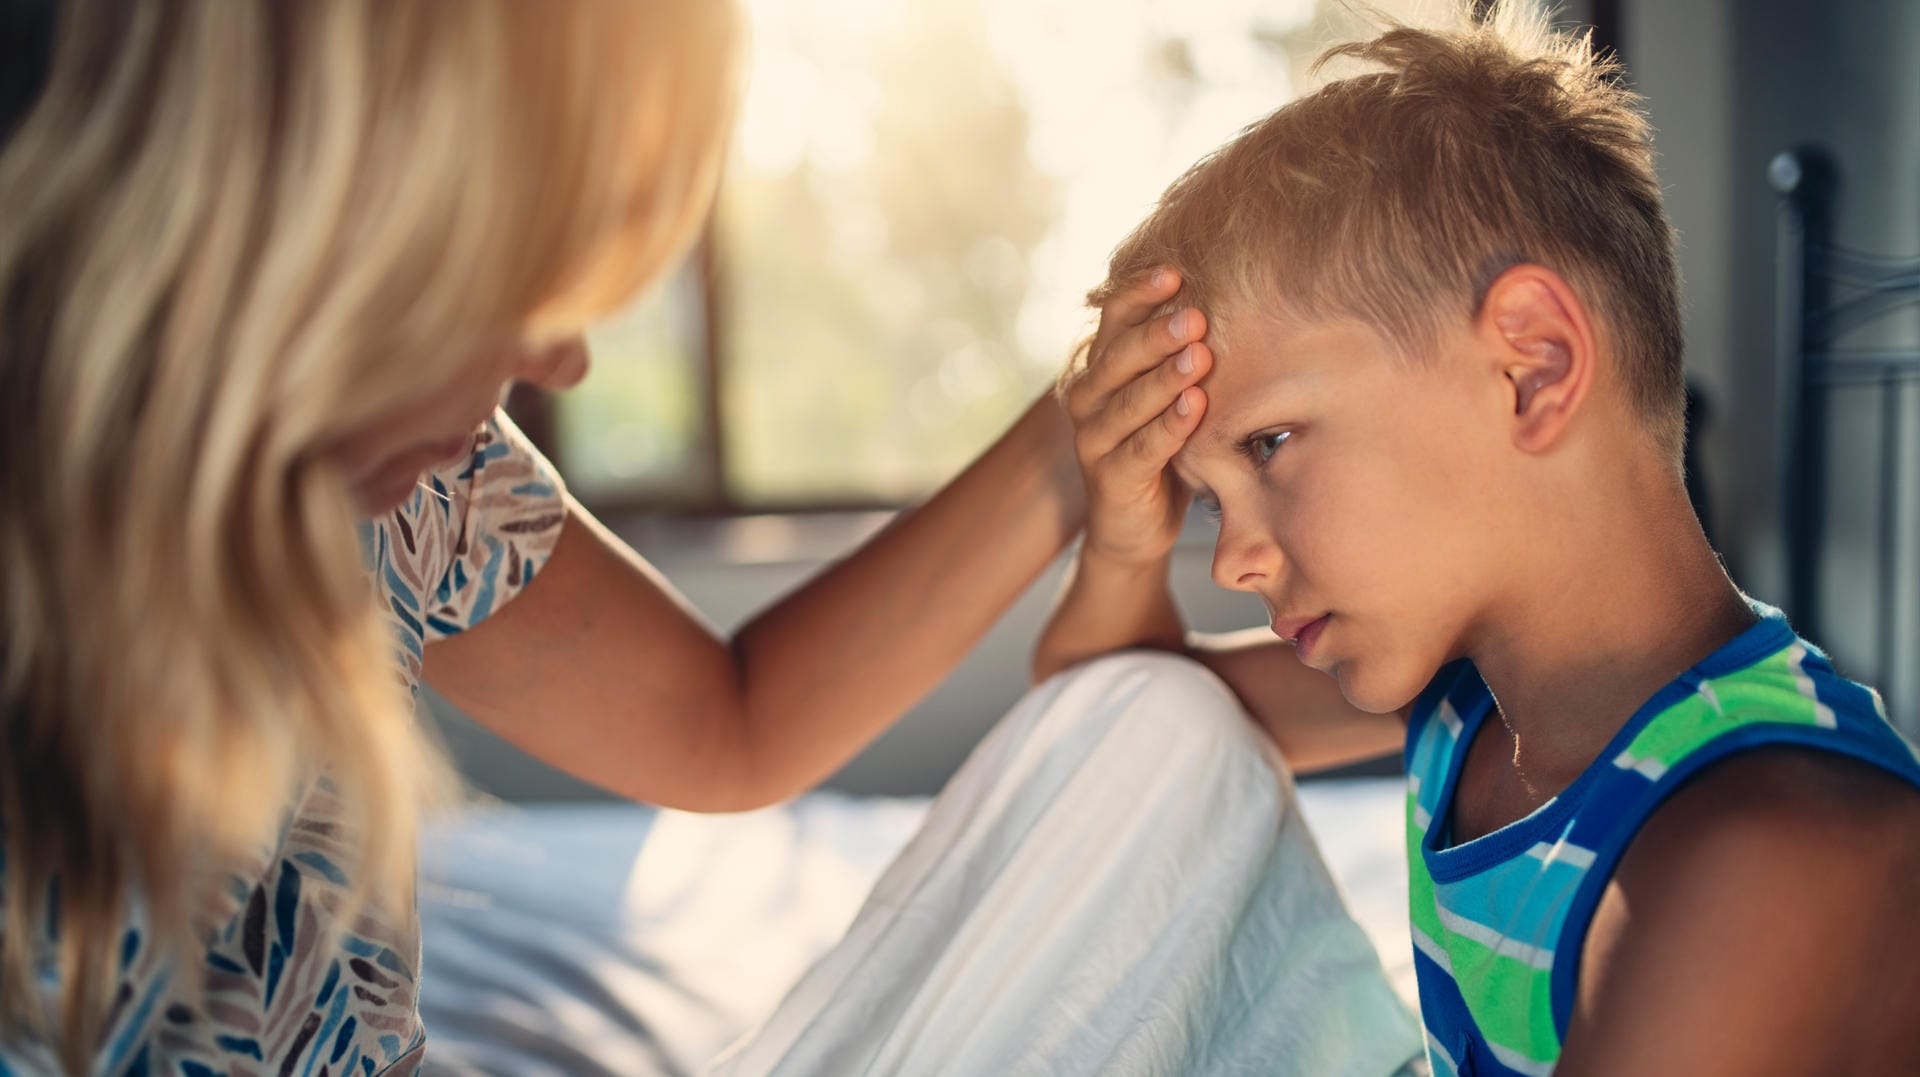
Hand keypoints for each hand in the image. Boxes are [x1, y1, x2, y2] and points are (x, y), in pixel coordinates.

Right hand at [1059, 270, 1210, 566]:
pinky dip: (1169, 427)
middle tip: (1196, 316)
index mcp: (1101, 367)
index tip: (1176, 272)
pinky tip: (1195, 407)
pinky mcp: (1110, 479)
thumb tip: (1229, 294)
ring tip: (1199, 355)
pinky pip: (1141, 448)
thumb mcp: (1165, 395)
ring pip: (1129, 401)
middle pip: (1120, 356)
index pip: (1114, 318)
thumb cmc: (1160, 448)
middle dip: (1158, 334)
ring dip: (1165, 377)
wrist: (1134, 526)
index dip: (1140, 293)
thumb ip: (1179, 353)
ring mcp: (1094, 439)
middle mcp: (1089, 397)